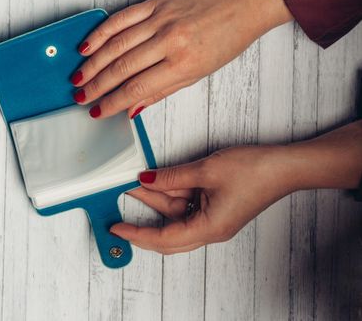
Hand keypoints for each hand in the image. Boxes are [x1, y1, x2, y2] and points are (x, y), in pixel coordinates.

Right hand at [71, 0, 291, 118]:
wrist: (242, 6)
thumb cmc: (224, 42)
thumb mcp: (197, 75)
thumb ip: (160, 91)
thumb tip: (131, 109)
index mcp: (182, 63)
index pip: (137, 88)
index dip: (113, 102)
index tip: (98, 111)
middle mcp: (169, 40)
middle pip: (122, 67)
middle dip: (97, 86)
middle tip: (81, 97)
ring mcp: (161, 18)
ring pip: (116, 44)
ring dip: (93, 64)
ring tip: (78, 78)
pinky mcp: (156, 2)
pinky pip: (121, 18)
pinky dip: (101, 33)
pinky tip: (87, 46)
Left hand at [110, 146, 296, 253]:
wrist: (285, 166)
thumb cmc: (255, 171)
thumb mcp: (206, 170)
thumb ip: (172, 177)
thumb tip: (147, 179)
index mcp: (209, 228)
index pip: (163, 239)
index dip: (137, 234)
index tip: (117, 229)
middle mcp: (210, 229)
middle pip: (166, 233)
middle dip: (141, 221)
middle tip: (118, 211)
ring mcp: (212, 219)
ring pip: (175, 215)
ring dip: (155, 199)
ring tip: (134, 182)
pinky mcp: (215, 208)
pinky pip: (186, 205)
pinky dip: (170, 194)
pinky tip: (157, 181)